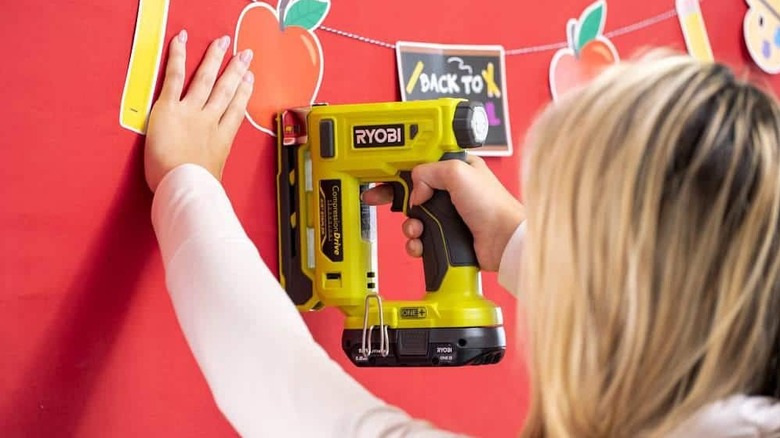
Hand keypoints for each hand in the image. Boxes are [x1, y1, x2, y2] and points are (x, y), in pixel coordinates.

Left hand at [144, 30, 254, 191]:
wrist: (184, 187)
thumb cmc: (196, 191)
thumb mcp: (211, 181)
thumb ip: (212, 174)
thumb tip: (211, 182)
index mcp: (221, 139)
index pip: (235, 110)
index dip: (244, 93)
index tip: (250, 80)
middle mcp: (210, 121)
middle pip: (226, 90)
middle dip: (236, 70)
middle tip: (245, 55)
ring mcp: (191, 112)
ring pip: (206, 79)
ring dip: (215, 58)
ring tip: (223, 43)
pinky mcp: (169, 108)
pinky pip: (174, 77)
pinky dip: (178, 57)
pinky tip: (182, 41)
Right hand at [362, 155, 523, 270]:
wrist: (503, 242)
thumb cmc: (492, 206)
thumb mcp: (457, 172)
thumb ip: (428, 172)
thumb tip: (415, 190)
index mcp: (455, 169)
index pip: (420, 164)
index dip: (399, 168)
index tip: (382, 172)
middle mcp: (451, 192)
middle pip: (411, 192)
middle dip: (396, 198)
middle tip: (377, 198)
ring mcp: (448, 216)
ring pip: (413, 218)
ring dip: (409, 225)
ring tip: (416, 229)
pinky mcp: (446, 237)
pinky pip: (420, 239)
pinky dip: (416, 243)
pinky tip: (420, 244)